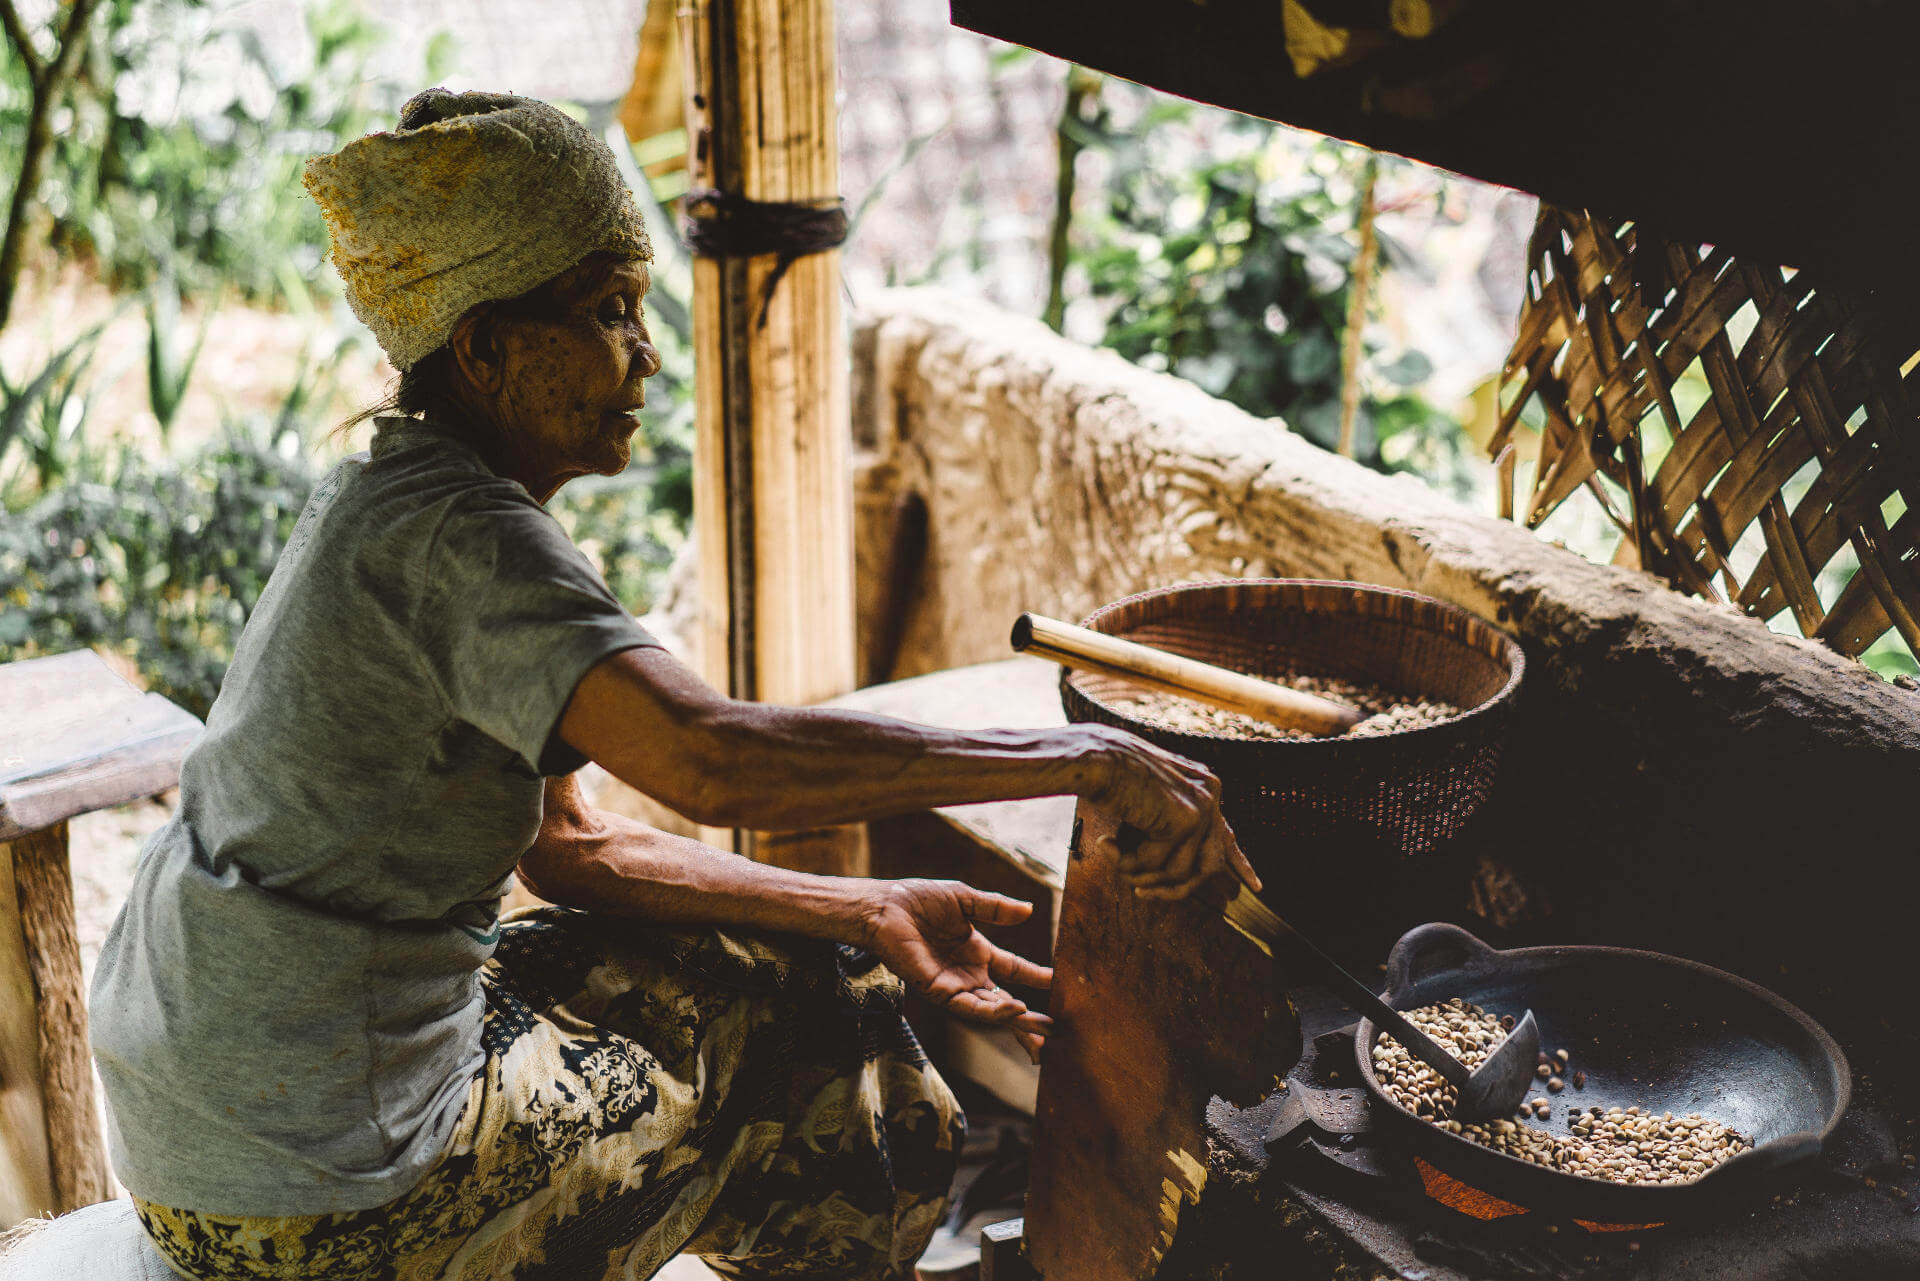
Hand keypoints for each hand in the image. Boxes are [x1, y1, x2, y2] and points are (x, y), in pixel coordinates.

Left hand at [859, 878, 1053, 1062]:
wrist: (887, 906)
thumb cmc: (919, 899)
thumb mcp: (965, 899)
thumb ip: (996, 908)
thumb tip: (1030, 909)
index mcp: (977, 952)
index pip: (1013, 969)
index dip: (1036, 976)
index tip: (1060, 982)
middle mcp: (968, 974)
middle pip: (1005, 1001)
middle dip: (1029, 1018)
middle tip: (1056, 1029)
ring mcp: (954, 985)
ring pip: (991, 1010)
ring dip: (1016, 1019)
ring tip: (1041, 1026)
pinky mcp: (938, 991)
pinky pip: (969, 1007)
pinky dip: (993, 1011)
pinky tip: (1014, 1008)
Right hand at [1073, 724, 1261, 899]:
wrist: (1092, 757)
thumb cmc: (1108, 777)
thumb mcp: (1147, 801)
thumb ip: (1167, 828)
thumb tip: (1176, 874)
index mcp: (1203, 785)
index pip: (1226, 834)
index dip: (1240, 864)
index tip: (1256, 887)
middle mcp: (1210, 793)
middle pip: (1209, 866)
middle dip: (1175, 888)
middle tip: (1142, 893)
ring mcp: (1202, 806)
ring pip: (1180, 872)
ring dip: (1140, 873)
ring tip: (1112, 857)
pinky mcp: (1185, 819)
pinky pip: (1157, 865)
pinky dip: (1128, 863)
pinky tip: (1108, 845)